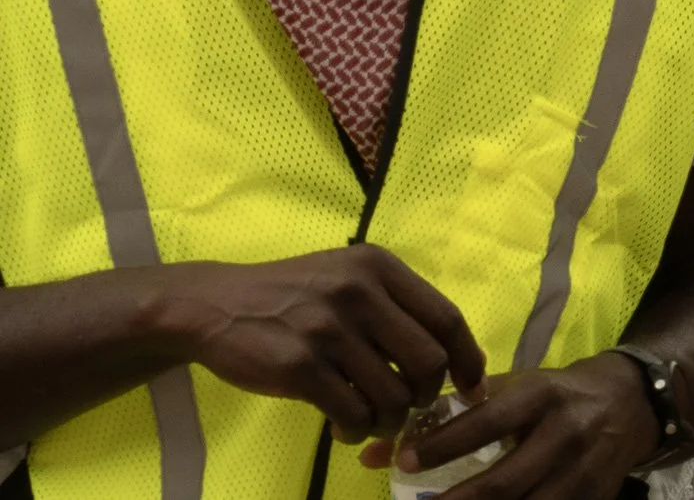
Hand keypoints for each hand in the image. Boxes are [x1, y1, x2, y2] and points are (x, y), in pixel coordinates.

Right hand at [149, 248, 482, 445]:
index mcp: (380, 267)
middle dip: (427, 396)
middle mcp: (360, 292)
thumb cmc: (291, 295)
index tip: (472, 388)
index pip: (447, 317)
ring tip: (374, 420)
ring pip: (393, 395)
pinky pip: (353, 414)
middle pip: (428, 361)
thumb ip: (395, 307)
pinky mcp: (299, 367)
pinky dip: (358, 430)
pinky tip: (345, 427)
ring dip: (390, 420)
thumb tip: (450, 356)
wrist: (215, 306)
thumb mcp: (349, 279)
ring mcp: (329, 330)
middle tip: (410, 408)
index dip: (468, 359)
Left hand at [368, 353, 659, 497]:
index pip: (488, 421)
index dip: (444, 444)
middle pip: (503, 483)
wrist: (634, 402)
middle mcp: (566, 435)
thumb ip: (461, 413)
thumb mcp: (521, 386)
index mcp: (544, 396)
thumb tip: (385, 447)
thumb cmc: (562, 393)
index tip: (403, 460)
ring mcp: (582, 475)